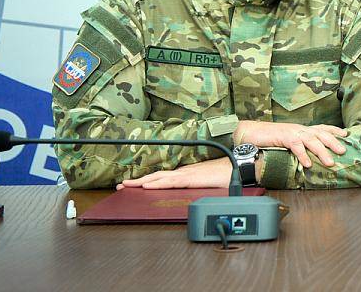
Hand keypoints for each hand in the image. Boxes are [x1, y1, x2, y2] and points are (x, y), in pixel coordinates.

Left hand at [117, 157, 232, 189]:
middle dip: (137, 181)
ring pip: (159, 178)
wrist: (239, 166)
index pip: (163, 176)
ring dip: (142, 182)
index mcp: (187, 173)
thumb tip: (191, 193)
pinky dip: (157, 184)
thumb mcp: (209, 182)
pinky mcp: (191, 178)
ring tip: (126, 186)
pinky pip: (170, 182)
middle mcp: (184, 172)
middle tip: (121, 185)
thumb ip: (198, 186)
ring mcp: (187, 174)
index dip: (148, 180)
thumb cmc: (227, 174)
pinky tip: (147, 186)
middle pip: (156, 176)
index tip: (134, 184)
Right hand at [234, 121, 347, 168]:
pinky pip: (295, 146)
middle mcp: (299, 129)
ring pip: (311, 140)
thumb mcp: (287, 142)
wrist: (249, 132)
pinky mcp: (282, 137)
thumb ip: (299, 147)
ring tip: (330, 162)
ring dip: (321, 151)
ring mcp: (291, 132)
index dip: (334, 130)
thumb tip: (310, 158)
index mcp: (301, 129)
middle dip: (333, 142)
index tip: (346, 135)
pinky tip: (308, 164)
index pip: (321, 128)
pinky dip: (302, 155)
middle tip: (343, 151)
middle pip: (320, 133)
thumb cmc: (268, 139)